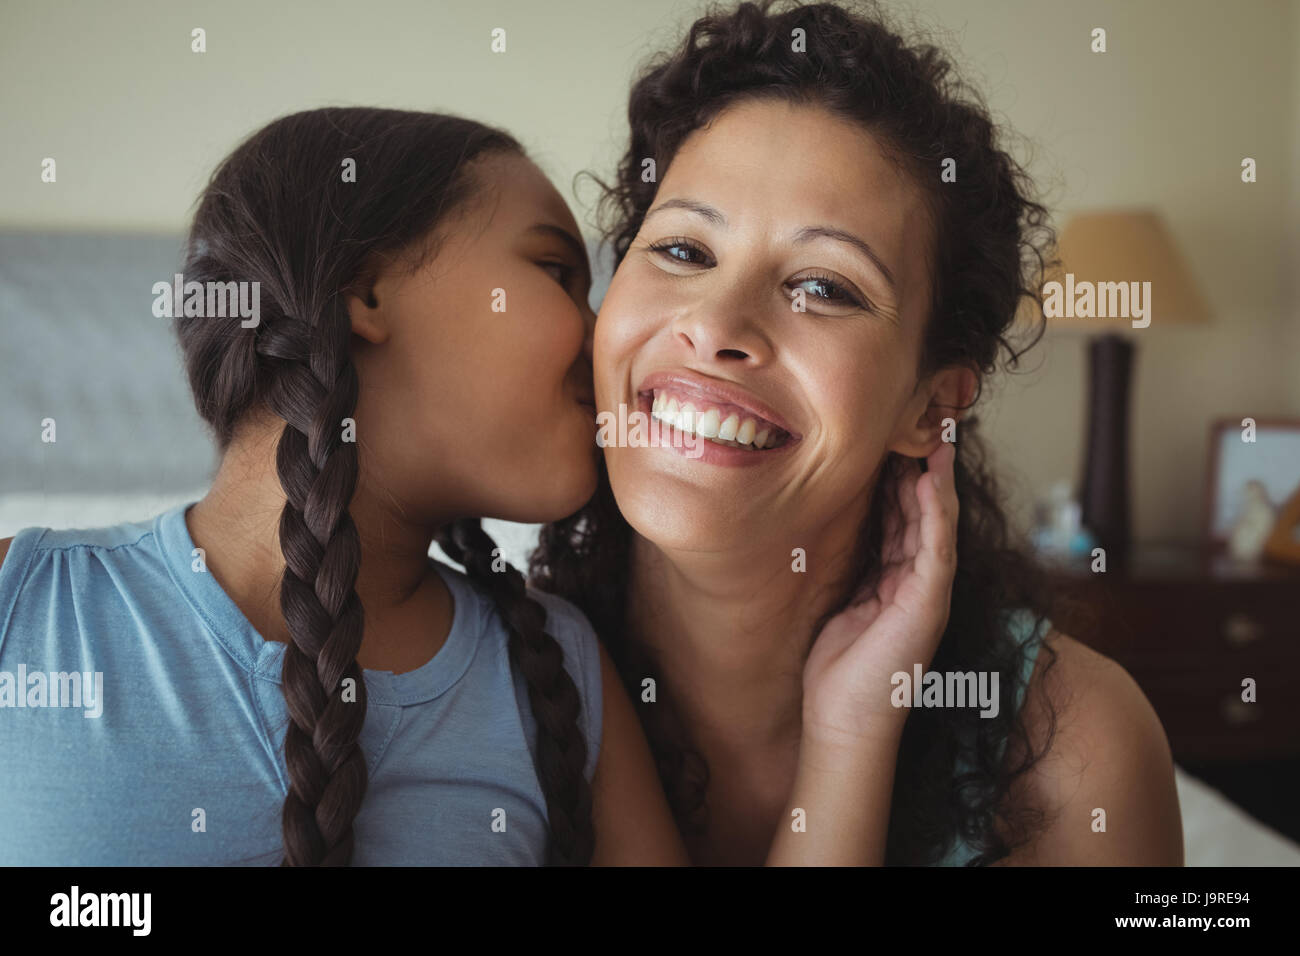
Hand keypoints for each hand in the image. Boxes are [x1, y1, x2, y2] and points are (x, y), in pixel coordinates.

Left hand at [801, 441, 959, 747]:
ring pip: (937, 521)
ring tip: (937, 436)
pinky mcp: (929, 604)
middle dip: (923, 466)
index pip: (903, 516)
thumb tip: (827, 528)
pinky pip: (937, 547)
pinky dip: (936, 512)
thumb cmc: (838, 670)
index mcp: (896, 578)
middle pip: (923, 510)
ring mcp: (928, 592)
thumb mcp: (841, 603)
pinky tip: (930, 479)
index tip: (892, 436)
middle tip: (922, 420)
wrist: (844, 721)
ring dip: (937, 478)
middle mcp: (918, 580)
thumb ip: (850, 568)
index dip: (901, 475)